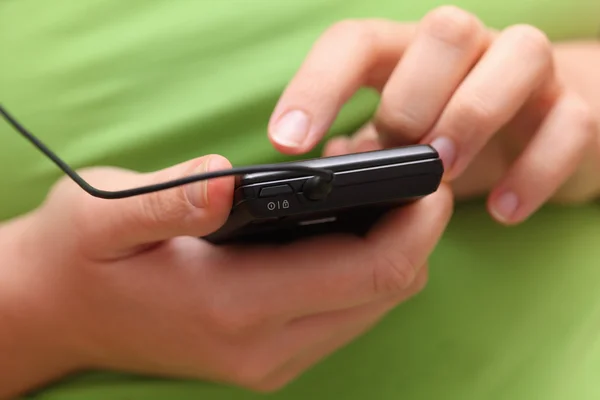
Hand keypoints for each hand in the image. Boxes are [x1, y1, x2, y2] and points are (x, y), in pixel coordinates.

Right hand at [1, 154, 452, 395]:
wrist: (61, 316)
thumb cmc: (81, 258)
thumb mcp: (100, 216)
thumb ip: (164, 200)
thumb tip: (227, 181)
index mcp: (233, 305)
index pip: (367, 272)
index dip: (415, 224)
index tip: (428, 176)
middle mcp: (265, 346)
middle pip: (386, 292)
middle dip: (417, 234)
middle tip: (412, 178)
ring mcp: (272, 360)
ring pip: (375, 306)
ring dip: (394, 252)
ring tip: (384, 198)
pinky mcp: (271, 358)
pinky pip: (349, 314)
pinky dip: (366, 272)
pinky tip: (349, 233)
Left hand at [267, 6, 599, 224]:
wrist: (536, 127)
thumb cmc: (448, 131)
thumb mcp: (397, 140)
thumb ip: (363, 149)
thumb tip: (324, 172)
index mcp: (408, 52)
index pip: (354, 43)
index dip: (317, 87)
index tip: (287, 142)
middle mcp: (468, 47)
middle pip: (443, 32)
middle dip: (411, 99)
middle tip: (394, 156)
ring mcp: (525, 72)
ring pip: (518, 54)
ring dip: (473, 117)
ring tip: (442, 174)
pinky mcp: (573, 108)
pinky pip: (570, 124)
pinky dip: (535, 170)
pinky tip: (502, 213)